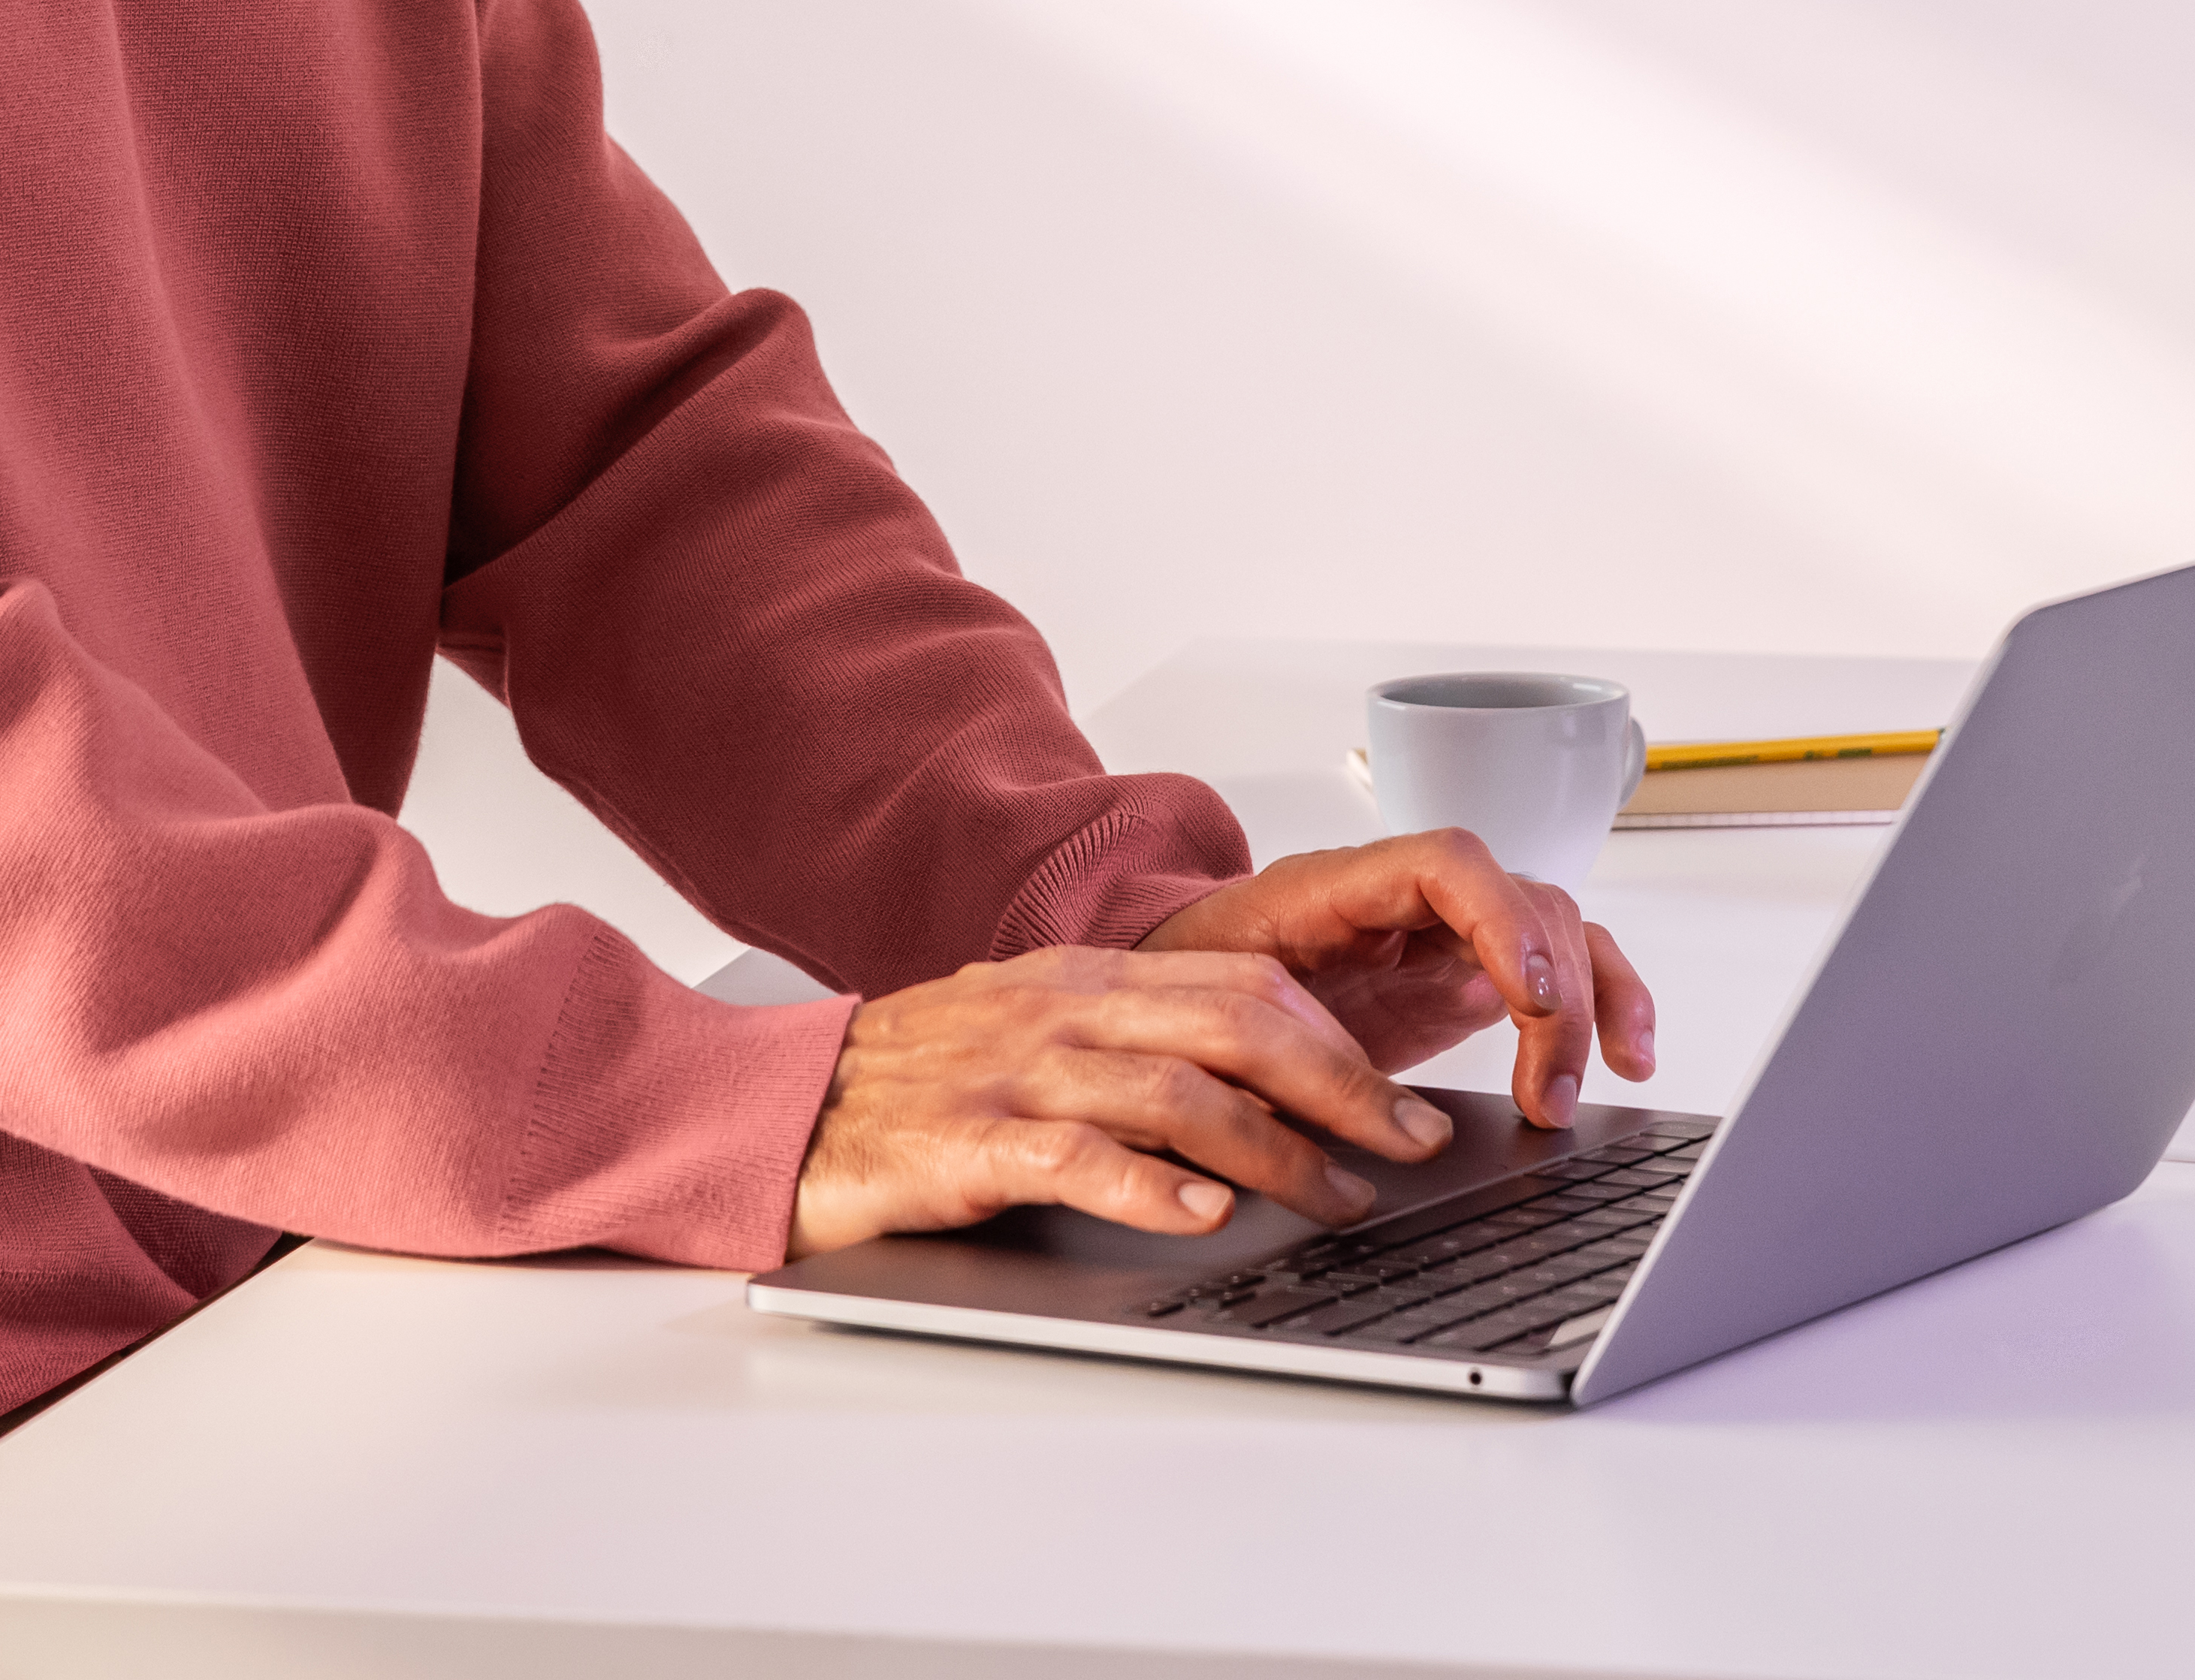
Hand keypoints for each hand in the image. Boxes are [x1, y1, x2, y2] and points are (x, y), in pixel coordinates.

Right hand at [787, 946, 1463, 1256]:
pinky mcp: (969, 1139)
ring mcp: (1016, 1070)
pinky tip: (1204, 1216)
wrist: (784, 1104)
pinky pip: (1077, 1157)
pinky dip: (1150, 1186)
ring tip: (1337, 1198)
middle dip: (1343, 1085)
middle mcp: (1063, 1010)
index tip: (1402, 1098)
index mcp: (1086, 977)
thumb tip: (1262, 1093)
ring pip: (1179, 1090)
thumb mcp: (1034, 1032)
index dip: (1339, 1038)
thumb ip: (1134, 1048)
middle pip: (1238, 1024)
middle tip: (1410, 1143)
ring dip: (1276, 1149)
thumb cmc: (914, 1082)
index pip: (1246, 982)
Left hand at [1136, 833, 1658, 1127]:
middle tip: (1549, 1092)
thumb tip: (1314, 1105)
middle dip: (1557, 998)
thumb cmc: (1191, 991)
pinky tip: (1626, 1061)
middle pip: (1521, 903)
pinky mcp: (1468, 977)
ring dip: (1593, 1006)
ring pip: (1557, 932)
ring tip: (1589, 1087)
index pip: (1447, 864)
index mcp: (1339, 888)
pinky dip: (1604, 1007)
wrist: (1181, 996)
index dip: (1502, 919)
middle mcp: (1407, 899)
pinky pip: (1560, 971)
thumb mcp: (1211, 1016)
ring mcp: (1445, 933)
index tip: (1531, 994)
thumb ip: (1265, 1048)